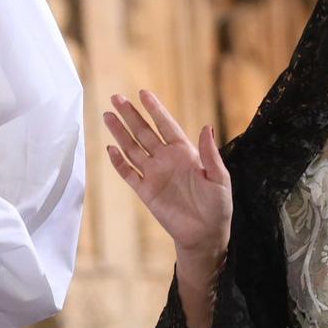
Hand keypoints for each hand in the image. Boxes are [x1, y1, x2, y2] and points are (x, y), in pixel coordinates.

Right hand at [102, 90, 232, 260]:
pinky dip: (119, 163)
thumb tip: (207, 126)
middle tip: (116, 98)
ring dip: (120, 133)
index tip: (143, 93)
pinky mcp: (145, 191)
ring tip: (108, 116)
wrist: (205, 234)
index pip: (166, 125)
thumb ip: (210, 153)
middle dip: (130, 115)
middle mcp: (166, 159)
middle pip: (144, 132)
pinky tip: (110, 149)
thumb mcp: (219, 178)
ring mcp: (154, 174)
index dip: (155, 109)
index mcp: (185, 152)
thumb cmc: (217, 205)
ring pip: (132, 149)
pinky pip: (129, 174)